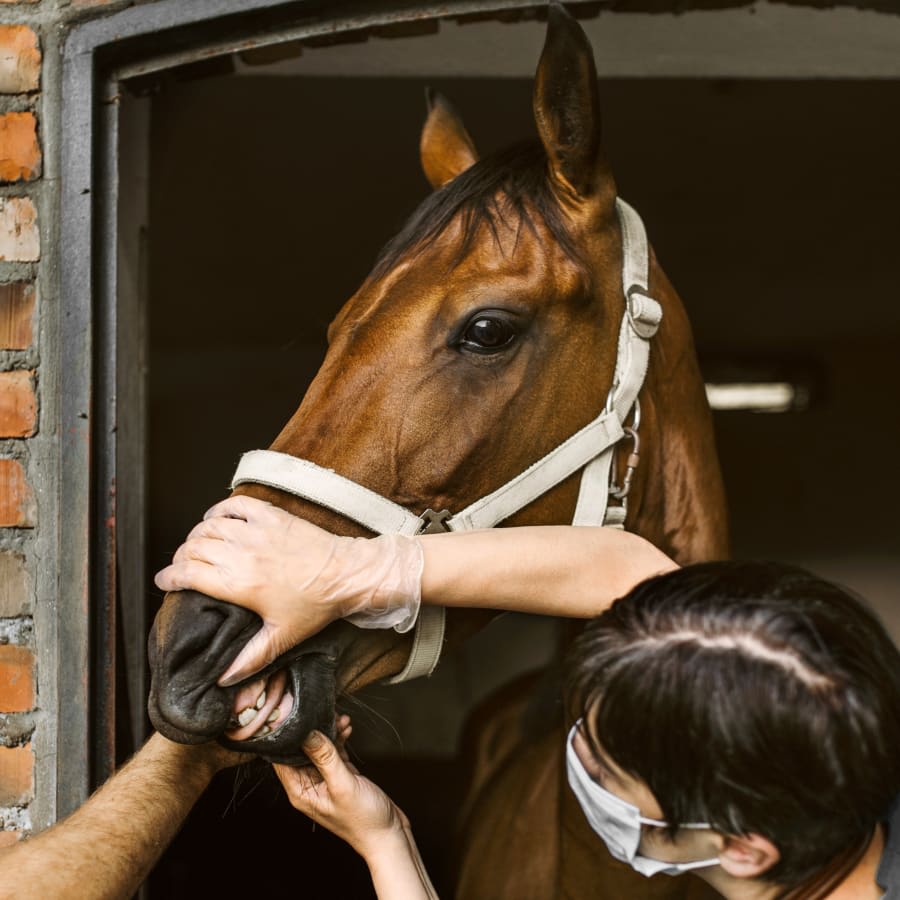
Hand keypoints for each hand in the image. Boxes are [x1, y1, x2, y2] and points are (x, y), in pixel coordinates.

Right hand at [154, 495, 423, 685]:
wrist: (346, 574)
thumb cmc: (316, 605)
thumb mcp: (282, 637)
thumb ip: (250, 659)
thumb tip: (222, 680)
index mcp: (240, 584)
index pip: (189, 574)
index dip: (169, 577)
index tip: (163, 580)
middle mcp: (243, 554)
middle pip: (194, 548)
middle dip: (180, 557)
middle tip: (180, 566)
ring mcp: (257, 531)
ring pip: (209, 525)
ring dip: (196, 534)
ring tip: (195, 545)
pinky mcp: (271, 516)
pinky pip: (234, 505)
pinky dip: (219, 509)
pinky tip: (217, 518)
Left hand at [274, 719, 407, 857]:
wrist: (387, 834)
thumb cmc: (363, 819)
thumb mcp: (342, 784)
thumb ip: (324, 757)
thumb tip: (306, 732)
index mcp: (300, 792)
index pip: (281, 759)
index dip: (284, 738)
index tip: (292, 715)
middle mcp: (309, 785)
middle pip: (300, 750)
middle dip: (311, 729)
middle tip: (322, 712)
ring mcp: (325, 780)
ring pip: (319, 748)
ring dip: (328, 731)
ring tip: (341, 718)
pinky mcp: (341, 775)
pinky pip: (334, 751)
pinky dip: (340, 738)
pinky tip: (347, 728)